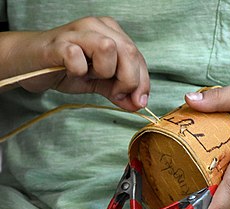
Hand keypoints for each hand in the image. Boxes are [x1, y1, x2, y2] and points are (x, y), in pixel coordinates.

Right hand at [2, 17, 148, 109]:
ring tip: (90, 76)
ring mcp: (78, 32)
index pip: (139, 58)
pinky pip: (77, 57)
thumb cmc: (66, 68)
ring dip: (105, 72)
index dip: (143, 83)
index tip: (138, 102)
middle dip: (129, 81)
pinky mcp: (58, 43)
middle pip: (130, 52)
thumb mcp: (100, 82)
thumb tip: (138, 105)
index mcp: (112, 33)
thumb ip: (120, 91)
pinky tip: (73, 72)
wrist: (30, 63)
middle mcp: (97, 26)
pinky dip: (79, 71)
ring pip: (109, 48)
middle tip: (116, 94)